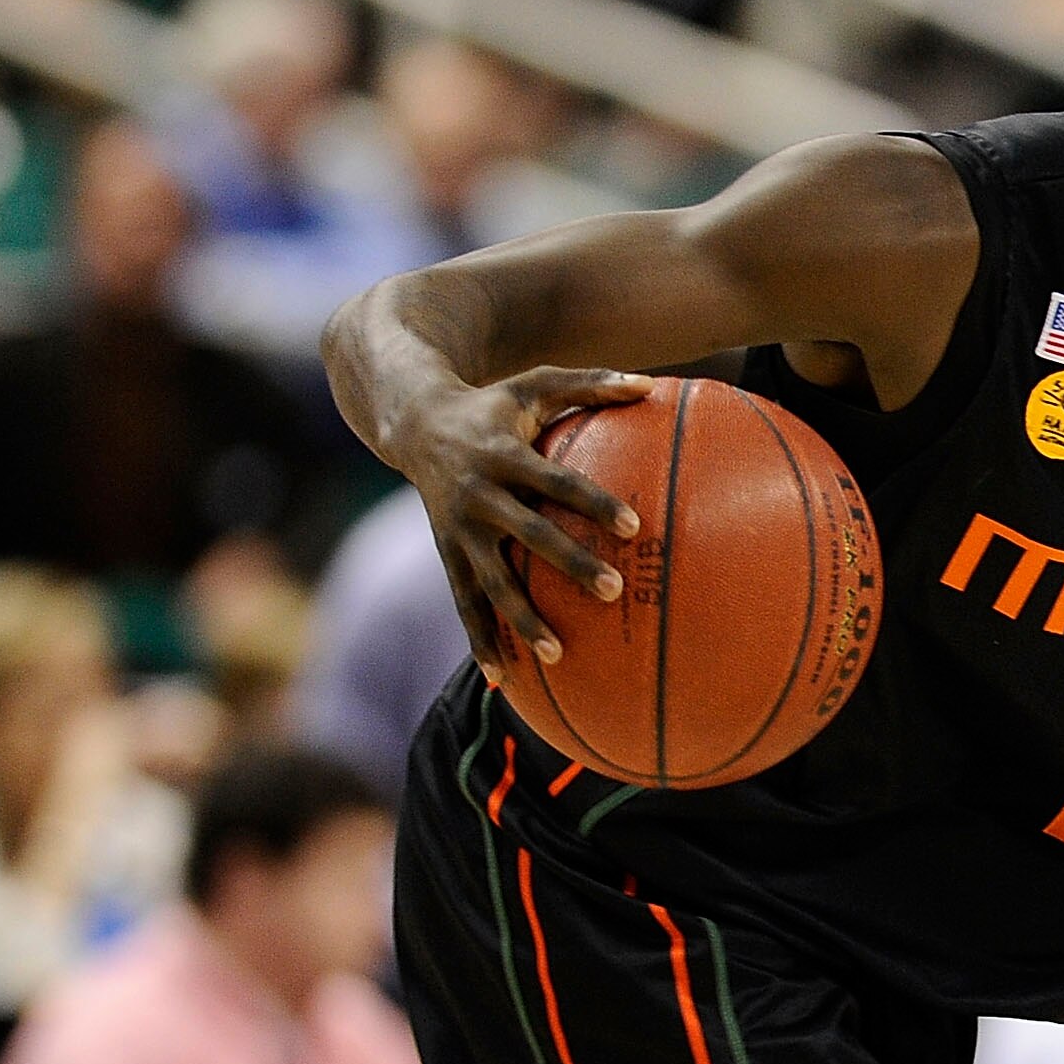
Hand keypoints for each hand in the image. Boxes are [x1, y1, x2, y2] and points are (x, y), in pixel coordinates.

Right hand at [390, 364, 652, 671]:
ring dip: (521, 619)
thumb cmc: (492, 404)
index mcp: (504, 455)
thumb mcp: (535, 384)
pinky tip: (503, 680)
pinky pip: (464, 603)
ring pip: (490, 582)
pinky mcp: (447, 553)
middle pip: (528, 535)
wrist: (412, 422)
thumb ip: (591, 383)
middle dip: (568, 564)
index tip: (633, 525)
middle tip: (611, 591)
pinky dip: (480, 641)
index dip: (592, 502)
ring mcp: (458, 530)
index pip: (556, 481)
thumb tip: (650, 385)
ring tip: (558, 656)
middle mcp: (478, 496)